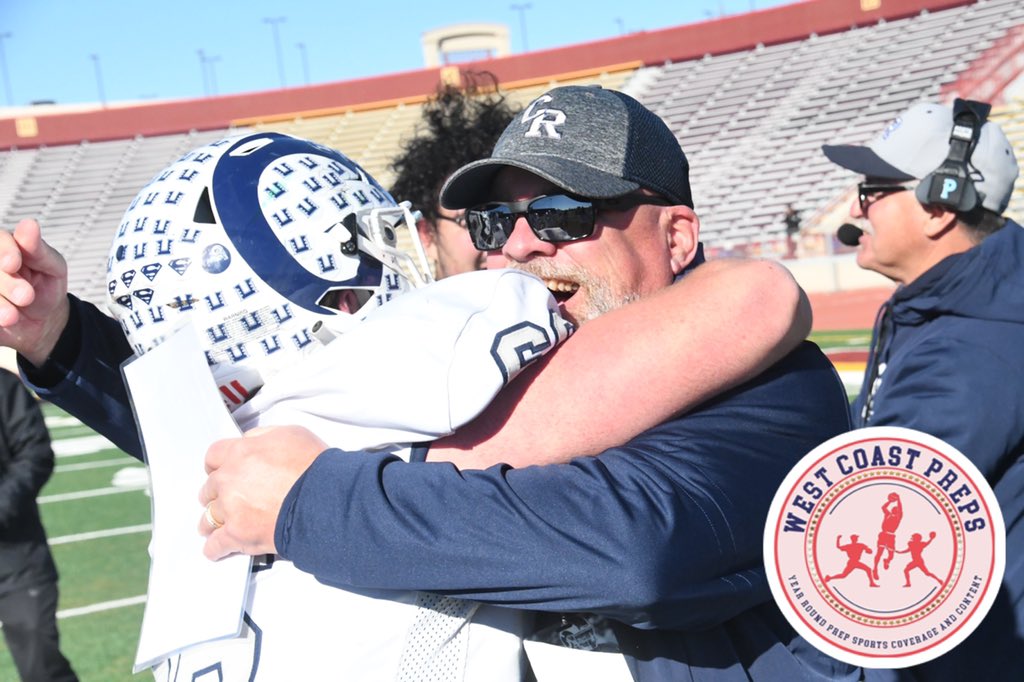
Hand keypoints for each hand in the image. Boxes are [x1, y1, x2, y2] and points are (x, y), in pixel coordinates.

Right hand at [0, 219, 69, 364]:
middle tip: (26, 296)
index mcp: (4, 246)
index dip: (3, 250)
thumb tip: (29, 224)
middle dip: (6, 282)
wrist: (43, 319)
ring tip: (12, 317)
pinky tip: (3, 321)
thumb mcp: (52, 267)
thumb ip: (39, 249)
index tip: (13, 264)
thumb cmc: (45, 285)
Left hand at [199, 425, 327, 559]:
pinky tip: (219, 548)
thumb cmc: (315, 469)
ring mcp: (230, 509)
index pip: (213, 456)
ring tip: (219, 527)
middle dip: (217, 494)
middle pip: (209, 488)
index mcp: (241, 453)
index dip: (217, 466)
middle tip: (227, 499)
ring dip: (213, 522)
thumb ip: (262, 437)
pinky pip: (214, 545)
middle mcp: (230, 479)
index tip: (219, 472)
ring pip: (208, 518)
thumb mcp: (291, 434)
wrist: (324, 500)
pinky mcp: (236, 535)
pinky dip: (216, 548)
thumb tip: (251, 442)